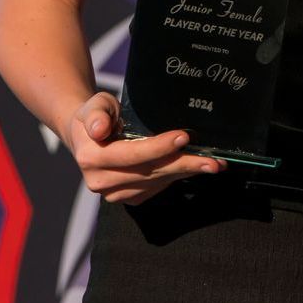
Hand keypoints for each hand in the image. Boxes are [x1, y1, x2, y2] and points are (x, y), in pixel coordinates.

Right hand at [65, 92, 227, 204]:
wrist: (88, 136)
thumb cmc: (97, 114)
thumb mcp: (96, 105)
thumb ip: (97, 114)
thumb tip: (99, 129)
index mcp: (91, 158)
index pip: (131, 154)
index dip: (159, 147)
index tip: (184, 137)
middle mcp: (101, 181)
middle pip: (149, 172)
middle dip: (183, 165)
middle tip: (212, 161)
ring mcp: (114, 193)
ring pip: (157, 182)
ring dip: (187, 173)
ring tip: (214, 164)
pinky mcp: (128, 197)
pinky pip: (157, 188)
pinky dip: (178, 177)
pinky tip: (197, 168)